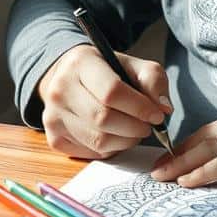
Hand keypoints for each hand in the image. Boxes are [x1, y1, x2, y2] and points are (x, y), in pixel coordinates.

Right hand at [37, 44, 171, 158]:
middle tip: (147, 126)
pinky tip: (114, 135)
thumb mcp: (133, 65)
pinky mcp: (53, 138)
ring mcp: (53, 116)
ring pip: (99, 141)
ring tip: (134, 131)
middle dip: (135, 127)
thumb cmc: (107, 71)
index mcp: (80, 63)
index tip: (156, 115)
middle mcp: (60, 89)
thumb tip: (163, 109)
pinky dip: (110, 149)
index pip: (111, 92)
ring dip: (125, 141)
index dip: (139, 107)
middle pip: (104, 119)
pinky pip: (90, 153)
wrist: (69, 77)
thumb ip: (153, 80)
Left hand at [150, 98, 216, 186]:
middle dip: (176, 152)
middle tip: (155, 167)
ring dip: (181, 164)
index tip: (170, 155)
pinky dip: (203, 172)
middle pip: (204, 135)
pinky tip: (187, 182)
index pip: (214, 127)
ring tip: (161, 178)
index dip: (188, 142)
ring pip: (209, 147)